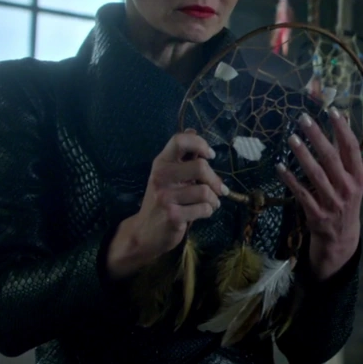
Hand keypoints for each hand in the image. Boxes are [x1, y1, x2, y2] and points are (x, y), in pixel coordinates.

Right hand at [106, 130, 226, 279]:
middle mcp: (161, 177)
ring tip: (210, 204)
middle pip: (200, 167)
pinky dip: (208, 212)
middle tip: (219, 189)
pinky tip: (201, 213)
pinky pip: (204, 209)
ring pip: (205, 191)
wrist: (143, 233)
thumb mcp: (168, 176)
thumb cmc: (162, 201)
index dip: (200, 143)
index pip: (179, 140)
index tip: (210, 156)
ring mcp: (166, 197)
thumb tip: (192, 130)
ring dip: (214, 200)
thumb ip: (182, 157)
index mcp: (161, 163)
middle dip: (215, 180)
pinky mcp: (173, 216)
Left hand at [278, 109, 362, 279]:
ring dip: (303, 155)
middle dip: (317, 137)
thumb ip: (346, 153)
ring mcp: (332, 203)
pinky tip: (280, 167)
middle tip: (304, 119)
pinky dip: (290, 180)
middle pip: (331, 158)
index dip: (343, 129)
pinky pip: (301, 194)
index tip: (332, 110)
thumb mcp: (352, 180)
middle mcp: (348, 189)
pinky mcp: (317, 214)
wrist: (341, 237)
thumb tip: (344, 119)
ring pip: (316, 175)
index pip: (352, 148)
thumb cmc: (345, 200)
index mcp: (358, 177)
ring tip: (291, 138)